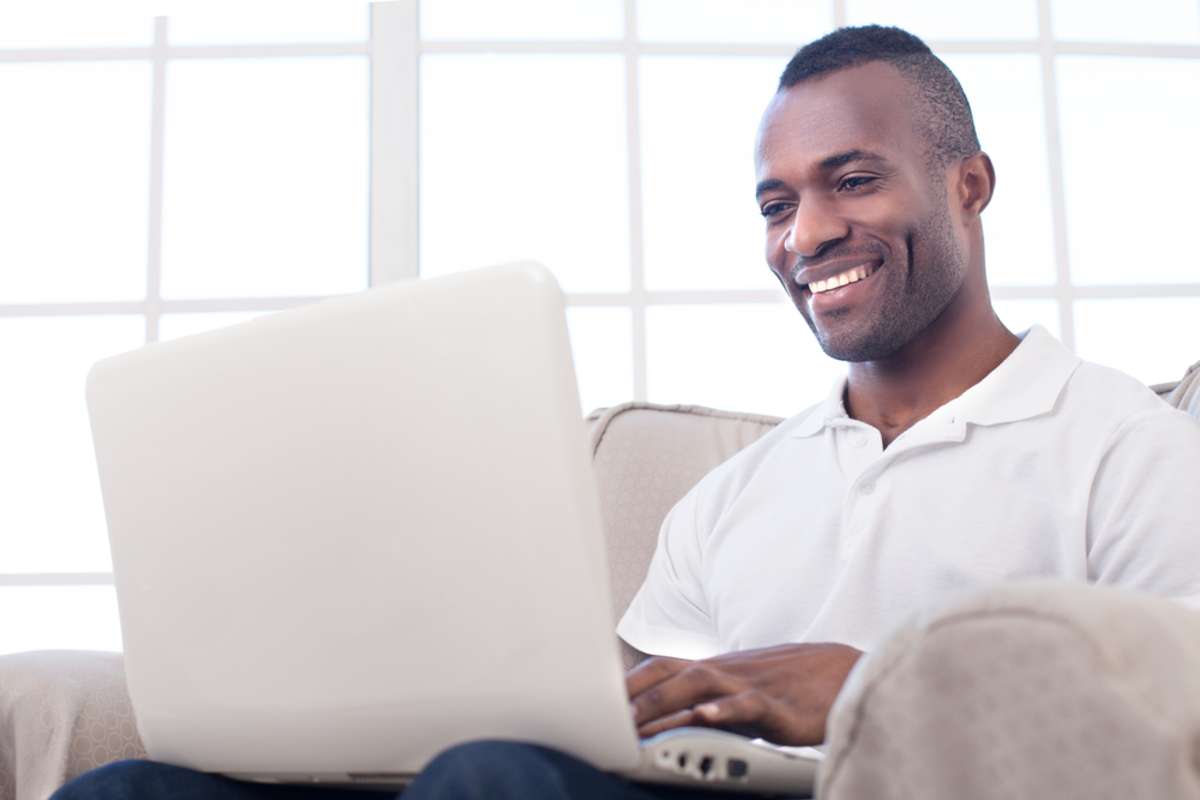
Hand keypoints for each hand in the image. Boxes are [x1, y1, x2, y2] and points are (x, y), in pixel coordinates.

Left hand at [626, 643, 862, 744]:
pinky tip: (706, 717)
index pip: (661, 667)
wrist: (845, 673)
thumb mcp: (740, 690)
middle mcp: (725, 670)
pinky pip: (747, 705)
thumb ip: (706, 700)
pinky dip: (724, 709)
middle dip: (634, 697)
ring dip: (665, 704)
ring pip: (699, 686)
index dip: (627, 683)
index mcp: (714, 668)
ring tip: (637, 723)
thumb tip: (667, 720)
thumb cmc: (788, 685)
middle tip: (603, 720)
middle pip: (670, 675)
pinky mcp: (777, 705)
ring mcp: (749, 685)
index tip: (593, 701)